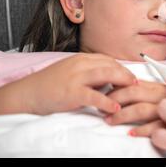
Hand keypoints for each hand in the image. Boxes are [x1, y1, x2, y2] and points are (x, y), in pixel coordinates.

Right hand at [21, 53, 136, 114]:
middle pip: (110, 65)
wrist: (28, 93)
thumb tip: (107, 80)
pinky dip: (108, 102)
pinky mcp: (72, 93)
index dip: (121, 66)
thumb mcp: (71, 72)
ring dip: (122, 81)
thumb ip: (89, 73)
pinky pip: (95, 96)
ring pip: (106, 75)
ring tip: (134, 89)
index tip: (131, 74)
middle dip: (126, 73)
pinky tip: (116, 108)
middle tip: (137, 82)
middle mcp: (80, 64)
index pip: (107, 59)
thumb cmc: (50, 85)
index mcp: (80, 59)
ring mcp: (76, 78)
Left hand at [105, 80, 165, 136]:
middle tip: (102, 108)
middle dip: (115, 99)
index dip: (116, 88)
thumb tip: (122, 85)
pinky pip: (155, 127)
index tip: (104, 95)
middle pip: (134, 93)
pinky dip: (142, 130)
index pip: (134, 82)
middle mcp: (162, 96)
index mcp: (158, 86)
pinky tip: (131, 133)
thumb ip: (146, 88)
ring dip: (122, 115)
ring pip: (141, 109)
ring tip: (109, 120)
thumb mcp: (162, 93)